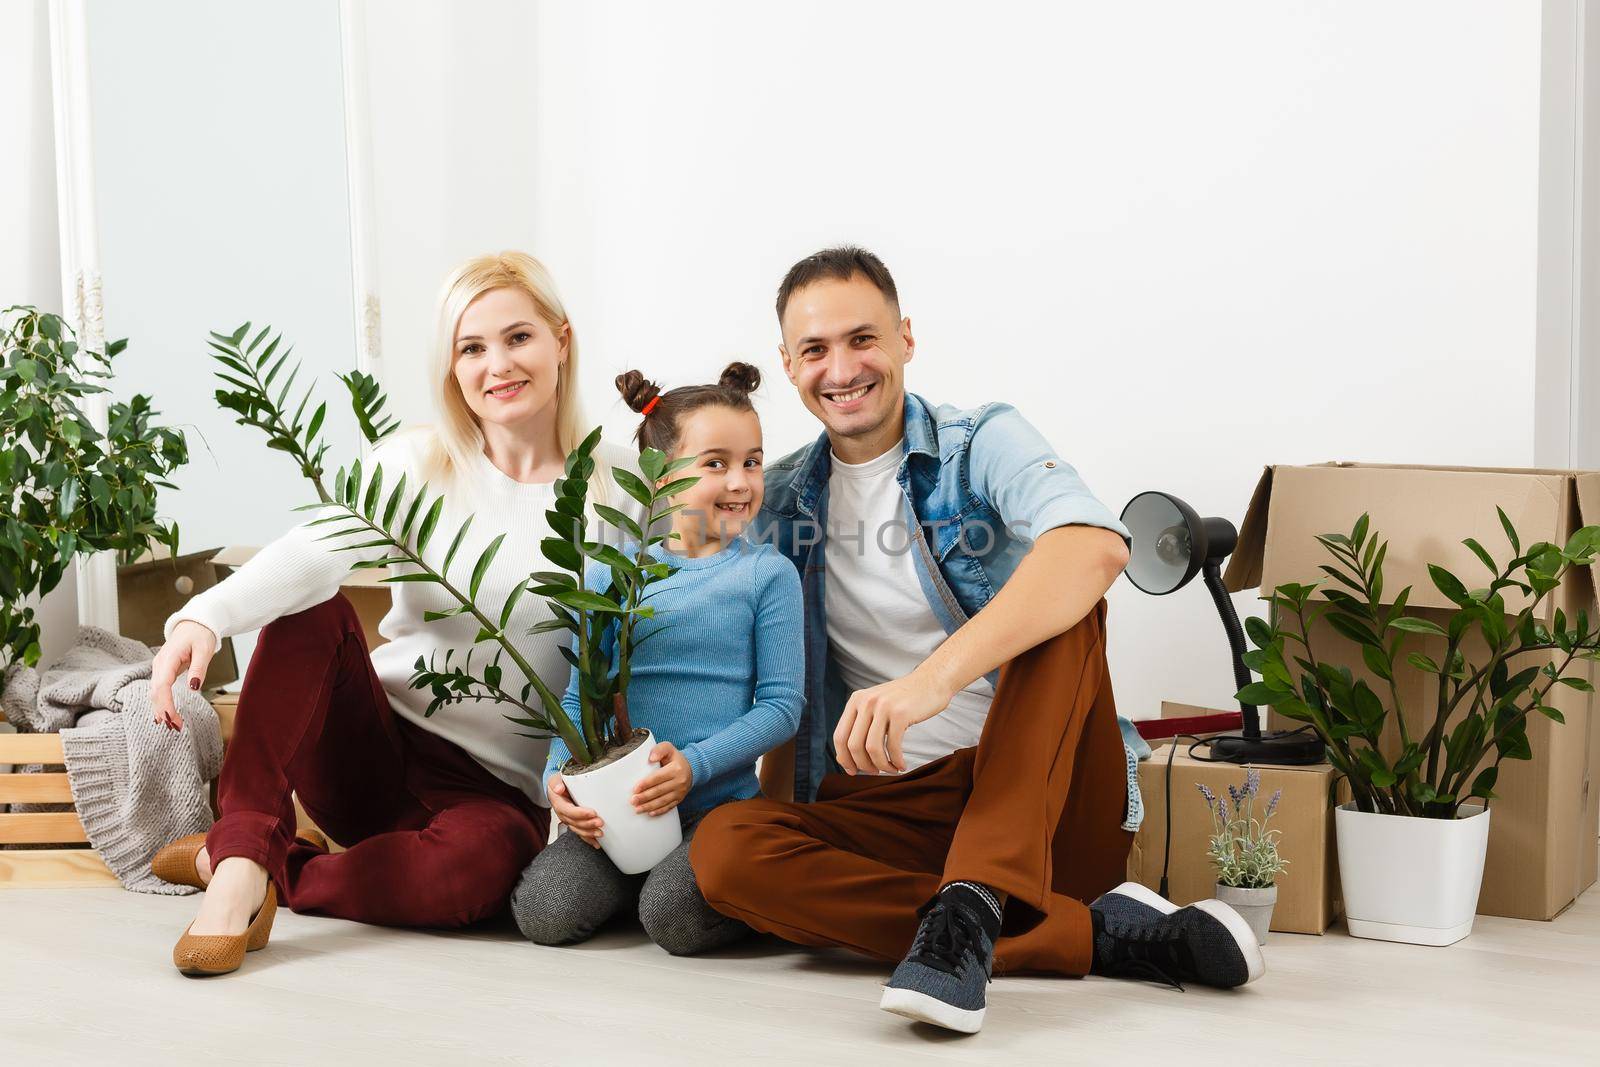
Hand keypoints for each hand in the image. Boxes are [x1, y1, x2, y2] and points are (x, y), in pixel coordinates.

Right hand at [149, 621, 216, 730]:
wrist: (194, 624)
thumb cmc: (200, 634)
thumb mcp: (204, 650)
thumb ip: (198, 668)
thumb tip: (193, 687)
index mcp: (168, 658)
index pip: (162, 685)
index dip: (165, 703)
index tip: (172, 717)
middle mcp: (159, 664)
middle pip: (156, 692)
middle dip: (164, 710)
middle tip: (176, 727)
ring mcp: (159, 667)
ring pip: (155, 692)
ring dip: (162, 709)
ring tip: (173, 725)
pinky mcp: (162, 671)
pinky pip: (158, 689)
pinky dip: (161, 703)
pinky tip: (165, 716)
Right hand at [548, 774, 603, 846]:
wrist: (556, 788)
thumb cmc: (558, 783)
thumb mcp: (555, 780)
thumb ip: (557, 782)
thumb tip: (559, 788)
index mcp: (559, 804)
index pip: (569, 811)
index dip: (580, 813)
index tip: (593, 812)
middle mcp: (563, 814)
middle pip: (575, 823)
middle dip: (588, 825)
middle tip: (600, 823)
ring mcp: (569, 820)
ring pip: (578, 830)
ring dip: (589, 833)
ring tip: (600, 833)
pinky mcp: (574, 823)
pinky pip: (581, 833)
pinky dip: (588, 839)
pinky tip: (596, 843)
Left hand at [632, 741, 691, 815]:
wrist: (691, 768)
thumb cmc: (675, 758)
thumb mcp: (669, 748)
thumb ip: (659, 750)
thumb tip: (651, 758)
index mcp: (675, 769)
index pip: (658, 777)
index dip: (646, 784)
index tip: (635, 789)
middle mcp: (679, 781)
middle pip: (659, 791)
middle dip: (645, 797)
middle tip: (633, 801)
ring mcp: (680, 792)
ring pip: (663, 801)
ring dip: (649, 806)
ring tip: (638, 809)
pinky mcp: (680, 799)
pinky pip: (669, 806)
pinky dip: (659, 811)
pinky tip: (650, 813)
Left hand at [833, 670, 952, 774]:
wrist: (931, 681)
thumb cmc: (903, 700)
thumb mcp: (876, 706)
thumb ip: (860, 726)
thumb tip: (843, 759)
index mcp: (856, 700)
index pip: (839, 736)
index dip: (844, 758)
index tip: (852, 771)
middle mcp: (866, 701)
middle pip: (853, 745)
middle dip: (863, 765)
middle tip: (875, 772)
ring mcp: (883, 706)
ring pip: (872, 748)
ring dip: (881, 766)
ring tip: (890, 769)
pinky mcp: (900, 713)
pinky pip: (893, 746)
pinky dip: (896, 761)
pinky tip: (901, 765)